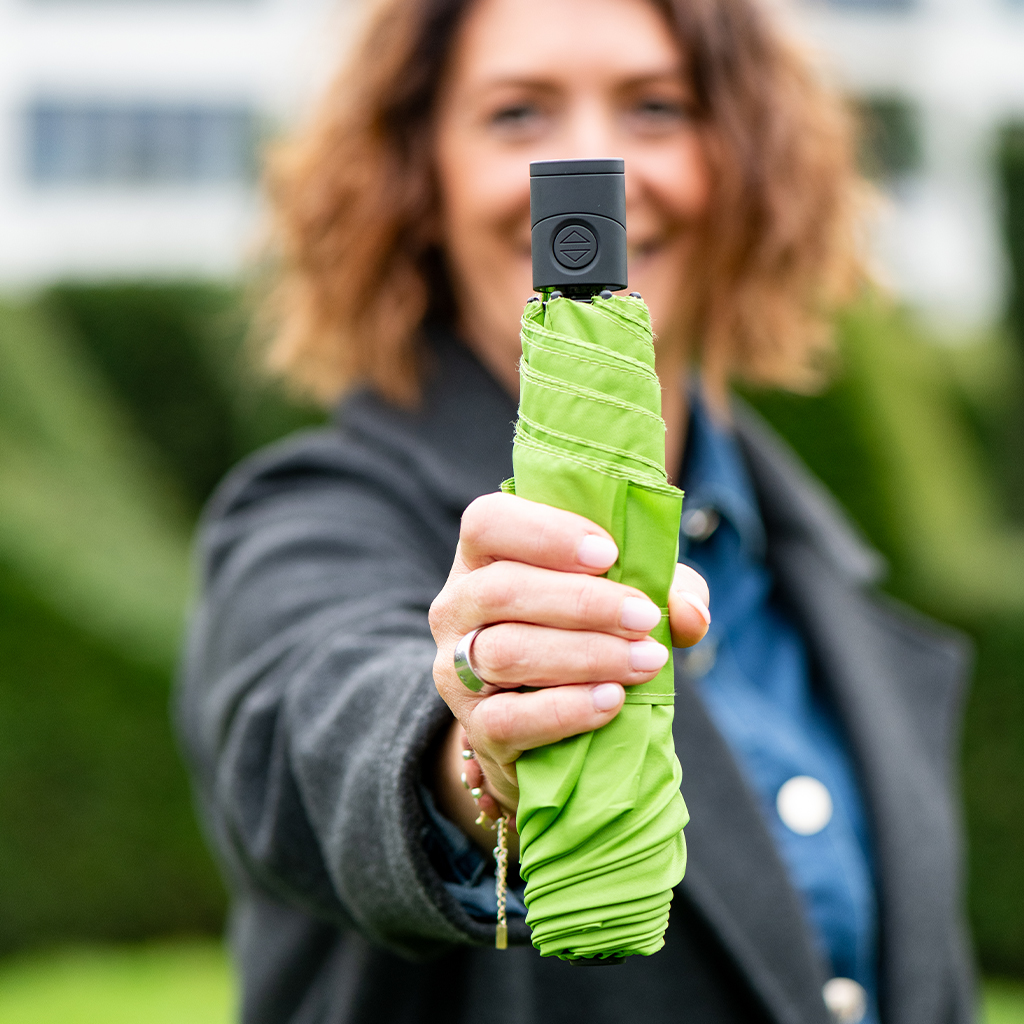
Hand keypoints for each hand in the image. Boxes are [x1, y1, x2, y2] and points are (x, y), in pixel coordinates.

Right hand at [428, 492, 709, 846]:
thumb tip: (690, 611)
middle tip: (644, 616)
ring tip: (646, 661)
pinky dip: (565, 709)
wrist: (549, 731)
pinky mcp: (474, 726)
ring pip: (505, 651)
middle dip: (583, 602)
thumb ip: (668, 590)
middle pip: (502, 588)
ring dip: (585, 654)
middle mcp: (457, 604)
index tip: (608, 553)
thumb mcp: (630, 599)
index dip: (546, 533)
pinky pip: (509, 718)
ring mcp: (454, 667)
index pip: (488, 521)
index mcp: (484, 555)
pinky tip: (611, 701)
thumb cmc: (589, 636)